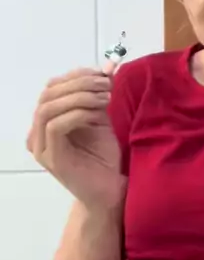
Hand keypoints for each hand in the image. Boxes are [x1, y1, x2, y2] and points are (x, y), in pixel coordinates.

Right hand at [27, 68, 125, 210]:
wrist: (108, 190)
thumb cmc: (102, 157)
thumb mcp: (100, 119)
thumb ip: (97, 96)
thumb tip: (106, 68)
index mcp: (47, 121)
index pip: (53, 88)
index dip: (76, 75)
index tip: (102, 73)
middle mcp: (38, 133)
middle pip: (48, 95)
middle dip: (79, 83)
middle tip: (105, 84)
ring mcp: (41, 146)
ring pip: (48, 108)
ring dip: (79, 97)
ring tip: (104, 97)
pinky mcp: (50, 158)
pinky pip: (55, 126)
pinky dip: (77, 114)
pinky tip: (97, 115)